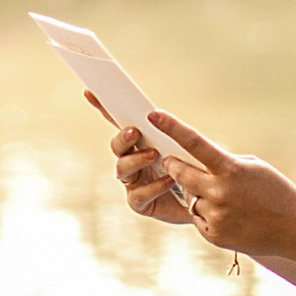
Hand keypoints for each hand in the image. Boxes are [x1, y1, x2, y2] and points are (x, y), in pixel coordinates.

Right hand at [107, 115, 197, 230]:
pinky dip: (154, 186)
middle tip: (134, 131)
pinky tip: (169, 180)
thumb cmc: (193, 168)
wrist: (205, 200)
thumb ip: (168, 132)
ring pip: (122, 169)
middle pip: (117, 145)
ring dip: (136, 159)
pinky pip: (140, 194)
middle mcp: (131, 160)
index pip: (117, 122)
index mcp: (139, 142)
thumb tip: (157, 113)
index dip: (102, 107)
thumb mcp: (183, 144)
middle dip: (123, 138)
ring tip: (155, 154)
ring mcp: (133, 182)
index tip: (90, 91)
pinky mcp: (140, 203)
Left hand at [124, 110, 295, 259]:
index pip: (194, 143)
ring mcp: (215, 216)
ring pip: (190, 197)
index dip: (171, 127)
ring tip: (225, 199)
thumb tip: (195, 156)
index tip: (153, 114)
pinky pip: (197, 218)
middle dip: (173, 165)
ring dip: (198, 194)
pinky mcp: (213, 235)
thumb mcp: (252, 166)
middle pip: (180, 173)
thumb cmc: (274, 191)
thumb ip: (223, 161)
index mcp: (230, 170)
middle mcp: (219, 193)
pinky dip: (206, 214)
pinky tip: (228, 215)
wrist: (294, 229)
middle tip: (170, 161)